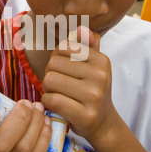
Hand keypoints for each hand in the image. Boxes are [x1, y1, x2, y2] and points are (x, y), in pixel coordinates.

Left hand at [41, 26, 116, 143]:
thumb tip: (81, 27)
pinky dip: (47, 102)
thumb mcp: (95, 66)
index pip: (63, 47)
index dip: (56, 58)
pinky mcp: (84, 115)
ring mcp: (94, 96)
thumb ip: (88, 45)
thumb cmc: (92, 91)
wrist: (103, 123)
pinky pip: (51, 99)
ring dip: (47, 89)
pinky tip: (56, 104)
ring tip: (57, 93)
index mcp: (102, 60)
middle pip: (53, 64)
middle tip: (58, 85)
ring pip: (50, 81)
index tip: (62, 70)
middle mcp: (100, 76)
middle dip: (50, 74)